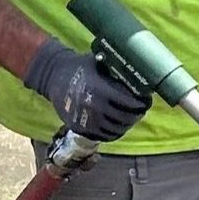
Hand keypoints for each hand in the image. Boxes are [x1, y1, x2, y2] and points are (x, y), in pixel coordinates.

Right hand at [22, 37, 149, 139]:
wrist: (52, 75)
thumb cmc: (79, 66)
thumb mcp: (100, 63)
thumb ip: (117, 72)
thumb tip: (142, 75)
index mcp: (100, 90)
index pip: (129, 103)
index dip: (141, 103)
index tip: (146, 101)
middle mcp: (94, 107)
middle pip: (125, 118)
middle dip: (137, 114)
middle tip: (141, 109)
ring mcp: (86, 119)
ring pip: (116, 129)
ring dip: (127, 124)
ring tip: (131, 117)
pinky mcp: (80, 128)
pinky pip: (103, 135)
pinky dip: (114, 132)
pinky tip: (118, 125)